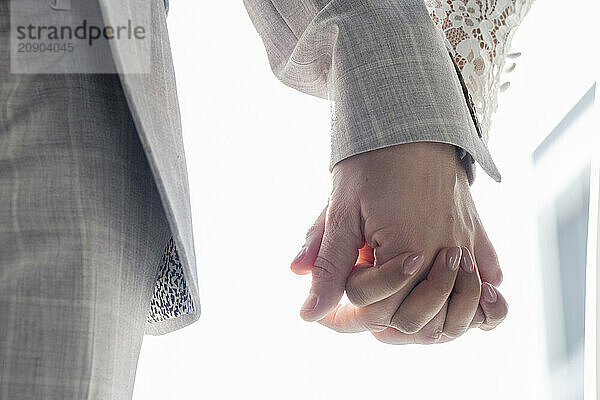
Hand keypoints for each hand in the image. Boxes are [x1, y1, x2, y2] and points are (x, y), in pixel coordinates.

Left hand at [290, 142, 506, 340]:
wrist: (410, 122)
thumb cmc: (370, 164)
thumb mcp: (341, 212)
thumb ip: (328, 266)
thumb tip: (307, 314)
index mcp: (408, 250)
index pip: (380, 311)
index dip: (352, 307)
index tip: (343, 279)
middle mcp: (445, 255)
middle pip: (421, 322)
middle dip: (386, 315)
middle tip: (368, 288)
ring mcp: (467, 245)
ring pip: (458, 313)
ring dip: (427, 314)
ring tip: (400, 293)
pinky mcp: (478, 234)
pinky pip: (488, 281)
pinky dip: (471, 297)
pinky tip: (446, 289)